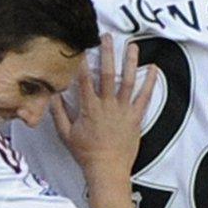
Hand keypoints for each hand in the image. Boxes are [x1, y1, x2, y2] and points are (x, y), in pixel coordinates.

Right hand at [52, 35, 155, 172]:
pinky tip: (154, 69)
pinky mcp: (136, 118)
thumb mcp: (65, 134)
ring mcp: (123, 110)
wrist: (107, 170)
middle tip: (106, 37)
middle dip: (107, 53)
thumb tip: (53, 95)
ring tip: (132, 46)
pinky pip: (145, 97)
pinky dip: (150, 83)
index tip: (82, 46)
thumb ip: (58, 113)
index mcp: (89, 108)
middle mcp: (107, 105)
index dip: (82, 62)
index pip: (84, 79)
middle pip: (108, 74)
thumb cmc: (86, 153)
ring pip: (128, 81)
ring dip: (130, 62)